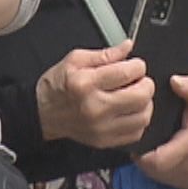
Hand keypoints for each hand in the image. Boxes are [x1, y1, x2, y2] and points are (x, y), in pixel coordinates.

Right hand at [35, 41, 153, 147]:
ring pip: (143, 117)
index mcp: (87, 84)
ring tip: (134, 96)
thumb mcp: (75, 59)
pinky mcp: (104, 141)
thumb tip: (128, 47)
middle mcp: (95, 108)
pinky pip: (136, 133)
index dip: (138, 66)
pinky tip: (129, 111)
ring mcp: (101, 128)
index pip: (128, 73)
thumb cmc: (57, 86)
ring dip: (145, 103)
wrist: (41, 113)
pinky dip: (138, 121)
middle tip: (138, 80)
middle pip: (141, 96)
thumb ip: (106, 54)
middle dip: (145, 83)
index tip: (135, 65)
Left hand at [132, 76, 187, 188]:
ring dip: (153, 163)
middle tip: (147, 139)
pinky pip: (167, 180)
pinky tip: (165, 155)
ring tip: (155, 145)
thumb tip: (175, 81)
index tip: (141, 137)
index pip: (157, 160)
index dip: (143, 151)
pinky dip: (162, 170)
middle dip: (146, 156)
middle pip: (154, 169)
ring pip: (158, 176)